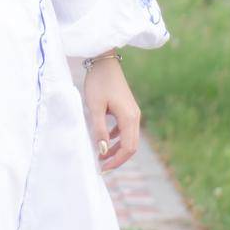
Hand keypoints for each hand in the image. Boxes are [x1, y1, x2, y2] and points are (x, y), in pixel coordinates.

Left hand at [82, 55, 140, 172]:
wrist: (104, 60)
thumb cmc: (98, 82)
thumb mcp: (95, 107)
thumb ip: (99, 129)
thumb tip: (102, 150)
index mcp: (129, 118)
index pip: (128, 148)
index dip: (116, 161)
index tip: (102, 168)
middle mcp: (134, 116)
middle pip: (131, 145)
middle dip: (117, 158)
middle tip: (102, 166)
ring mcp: (132, 112)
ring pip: (128, 138)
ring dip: (116, 148)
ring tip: (101, 155)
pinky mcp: (126, 108)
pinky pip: (124, 129)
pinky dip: (116, 137)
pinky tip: (105, 139)